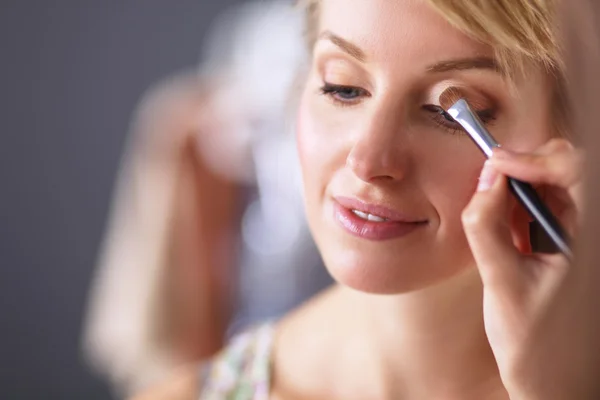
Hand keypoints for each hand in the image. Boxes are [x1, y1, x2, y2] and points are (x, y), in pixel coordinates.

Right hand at [461, 139, 596, 398]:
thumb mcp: (501, 284)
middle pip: (571, 171)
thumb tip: (483, 183)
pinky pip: (548, 208)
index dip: (537, 158)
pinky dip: (521, 205)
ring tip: (492, 199)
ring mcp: (581, 239)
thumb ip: (486, 229)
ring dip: (522, 185)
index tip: (498, 163)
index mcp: (590, 243)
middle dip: (529, 165)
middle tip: (492, 172)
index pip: (579, 173)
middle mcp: (591, 235)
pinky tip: (504, 220)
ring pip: (557, 186)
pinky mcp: (569, 245)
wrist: (552, 381)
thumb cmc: (536, 345)